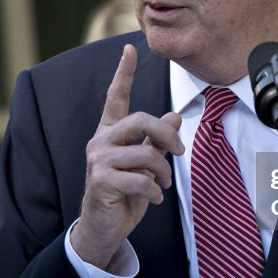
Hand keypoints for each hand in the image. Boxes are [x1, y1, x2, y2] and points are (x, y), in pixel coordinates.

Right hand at [71, 44, 183, 269]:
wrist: (104, 228)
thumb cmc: (124, 195)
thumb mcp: (145, 165)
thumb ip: (156, 141)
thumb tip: (175, 116)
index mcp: (110, 133)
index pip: (116, 97)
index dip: (124, 73)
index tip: (130, 49)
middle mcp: (100, 141)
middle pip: (141, 120)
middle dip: (167, 136)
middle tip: (179, 152)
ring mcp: (98, 161)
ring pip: (145, 153)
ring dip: (163, 172)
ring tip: (163, 184)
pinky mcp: (100, 181)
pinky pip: (140, 180)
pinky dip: (154, 191)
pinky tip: (153, 199)